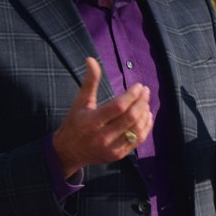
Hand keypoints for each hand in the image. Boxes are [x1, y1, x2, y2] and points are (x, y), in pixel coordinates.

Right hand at [52, 57, 153, 177]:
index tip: (139, 86)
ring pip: (136, 130)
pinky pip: (137, 141)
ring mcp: (111, 148)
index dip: (132, 95)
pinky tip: (147, 115)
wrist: (68, 152)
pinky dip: (146, 127)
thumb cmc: (75, 123)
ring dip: (145, 113)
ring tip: (146, 101)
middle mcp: (102, 136)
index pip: (118, 107)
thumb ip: (89, 81)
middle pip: (130, 118)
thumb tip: (91, 59)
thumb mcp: (80, 102)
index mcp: (91, 122)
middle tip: (146, 91)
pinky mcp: (118, 155)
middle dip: (142, 102)